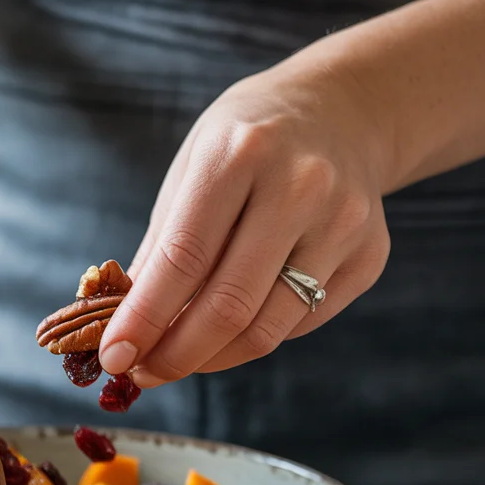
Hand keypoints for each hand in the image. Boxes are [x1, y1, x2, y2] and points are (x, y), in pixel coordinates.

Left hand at [99, 59, 392, 382]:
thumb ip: (162, 247)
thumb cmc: (247, 143)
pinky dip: (254, 338)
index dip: (144, 318)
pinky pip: (299, 324)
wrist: (342, 110)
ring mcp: (344, 223)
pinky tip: (231, 328)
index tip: (114, 357)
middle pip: (229, 305)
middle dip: (175, 355)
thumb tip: (126, 326)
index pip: (183, 258)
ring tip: (178, 359)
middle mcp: (300, 187)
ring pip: (268, 329)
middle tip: (143, 373)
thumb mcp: (191, 169)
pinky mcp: (370, 256)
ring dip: (212, 359)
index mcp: (239, 155)